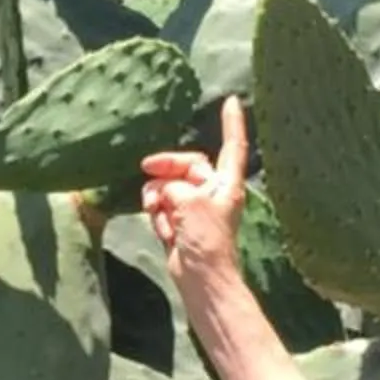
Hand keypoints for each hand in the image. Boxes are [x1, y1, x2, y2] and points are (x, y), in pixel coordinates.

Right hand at [141, 94, 248, 305]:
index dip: (232, 123)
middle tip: (146, 169)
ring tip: (160, 216)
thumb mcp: (190, 202)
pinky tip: (164, 231)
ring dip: (158, 198)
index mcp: (226, 184)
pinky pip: (162, 208)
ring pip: (167, 187)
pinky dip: (158, 217)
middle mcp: (212, 192)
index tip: (232, 100)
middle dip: (166, 169)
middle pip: (186, 166)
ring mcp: (194, 208)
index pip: (232, 146)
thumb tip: (164, 192)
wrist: (201, 279)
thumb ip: (175, 185)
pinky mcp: (179, 224)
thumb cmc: (207, 240)